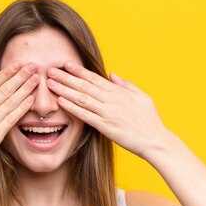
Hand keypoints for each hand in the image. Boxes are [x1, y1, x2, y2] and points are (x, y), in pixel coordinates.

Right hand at [0, 62, 38, 175]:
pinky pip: (12, 119)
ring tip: (36, 79)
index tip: (17, 64)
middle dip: (20, 76)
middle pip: (5, 89)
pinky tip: (30, 100)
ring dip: (25, 89)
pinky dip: (22, 109)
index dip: (6, 72)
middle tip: (33, 66)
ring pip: (11, 102)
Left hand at [46, 61, 170, 159]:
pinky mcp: (105, 127)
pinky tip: (60, 102)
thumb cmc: (150, 121)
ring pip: (82, 98)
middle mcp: (112, 100)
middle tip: (49, 70)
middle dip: (65, 77)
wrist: (155, 141)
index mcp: (119, 92)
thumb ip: (126, 85)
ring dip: (64, 90)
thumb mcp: (142, 97)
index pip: (94, 78)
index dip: (79, 70)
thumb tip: (112, 74)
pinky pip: (85, 115)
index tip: (65, 64)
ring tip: (50, 84)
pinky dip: (72, 108)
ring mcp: (108, 113)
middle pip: (84, 85)